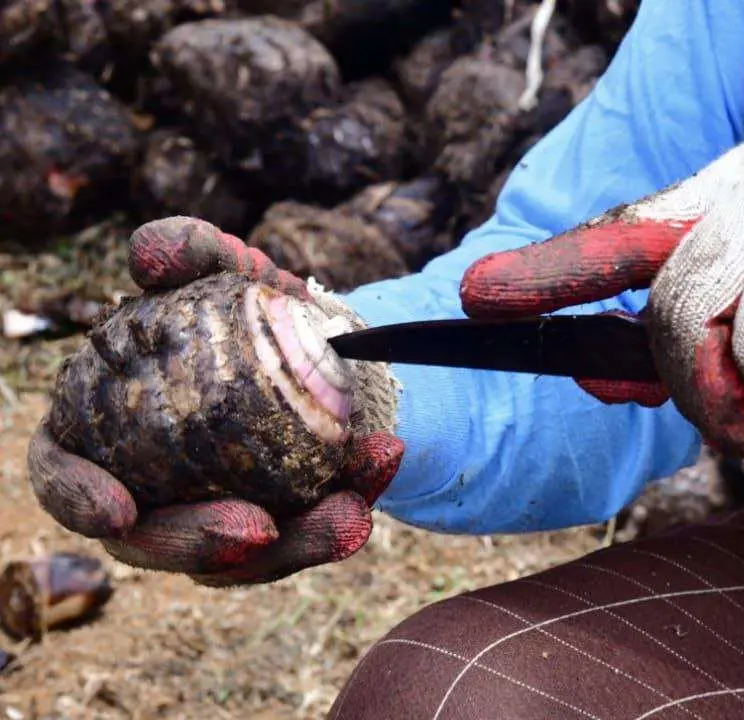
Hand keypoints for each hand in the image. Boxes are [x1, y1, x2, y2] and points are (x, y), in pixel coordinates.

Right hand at [26, 217, 403, 585]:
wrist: (325, 340)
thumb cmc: (248, 309)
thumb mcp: (226, 269)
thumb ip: (188, 250)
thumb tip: (150, 257)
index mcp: (101, 430)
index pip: (63, 476)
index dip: (77, 498)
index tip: (119, 509)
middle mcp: (149, 488)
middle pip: (154, 542)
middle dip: (203, 543)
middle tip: (260, 528)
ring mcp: (216, 518)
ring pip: (245, 560)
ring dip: (301, 543)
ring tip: (351, 513)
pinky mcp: (282, 530)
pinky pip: (312, 532)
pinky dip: (355, 498)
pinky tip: (385, 463)